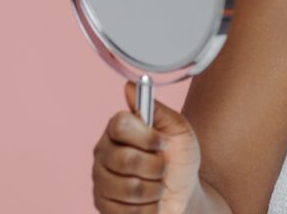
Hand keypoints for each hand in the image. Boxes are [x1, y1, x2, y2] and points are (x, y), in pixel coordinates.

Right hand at [91, 82, 202, 213]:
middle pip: (124, 159)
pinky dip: (147, 209)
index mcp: (119, 130)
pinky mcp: (102, 206)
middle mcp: (103, 153)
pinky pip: (125, 210)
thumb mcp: (179, 130)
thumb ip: (156, 109)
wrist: (186, 195)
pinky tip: (149, 203)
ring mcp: (100, 181)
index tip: (163, 143)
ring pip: (128, 187)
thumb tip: (130, 85)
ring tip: (157, 187)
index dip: (145, 136)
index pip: (119, 124)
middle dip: (155, 167)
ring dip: (154, 190)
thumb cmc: (180, 160)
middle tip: (163, 169)